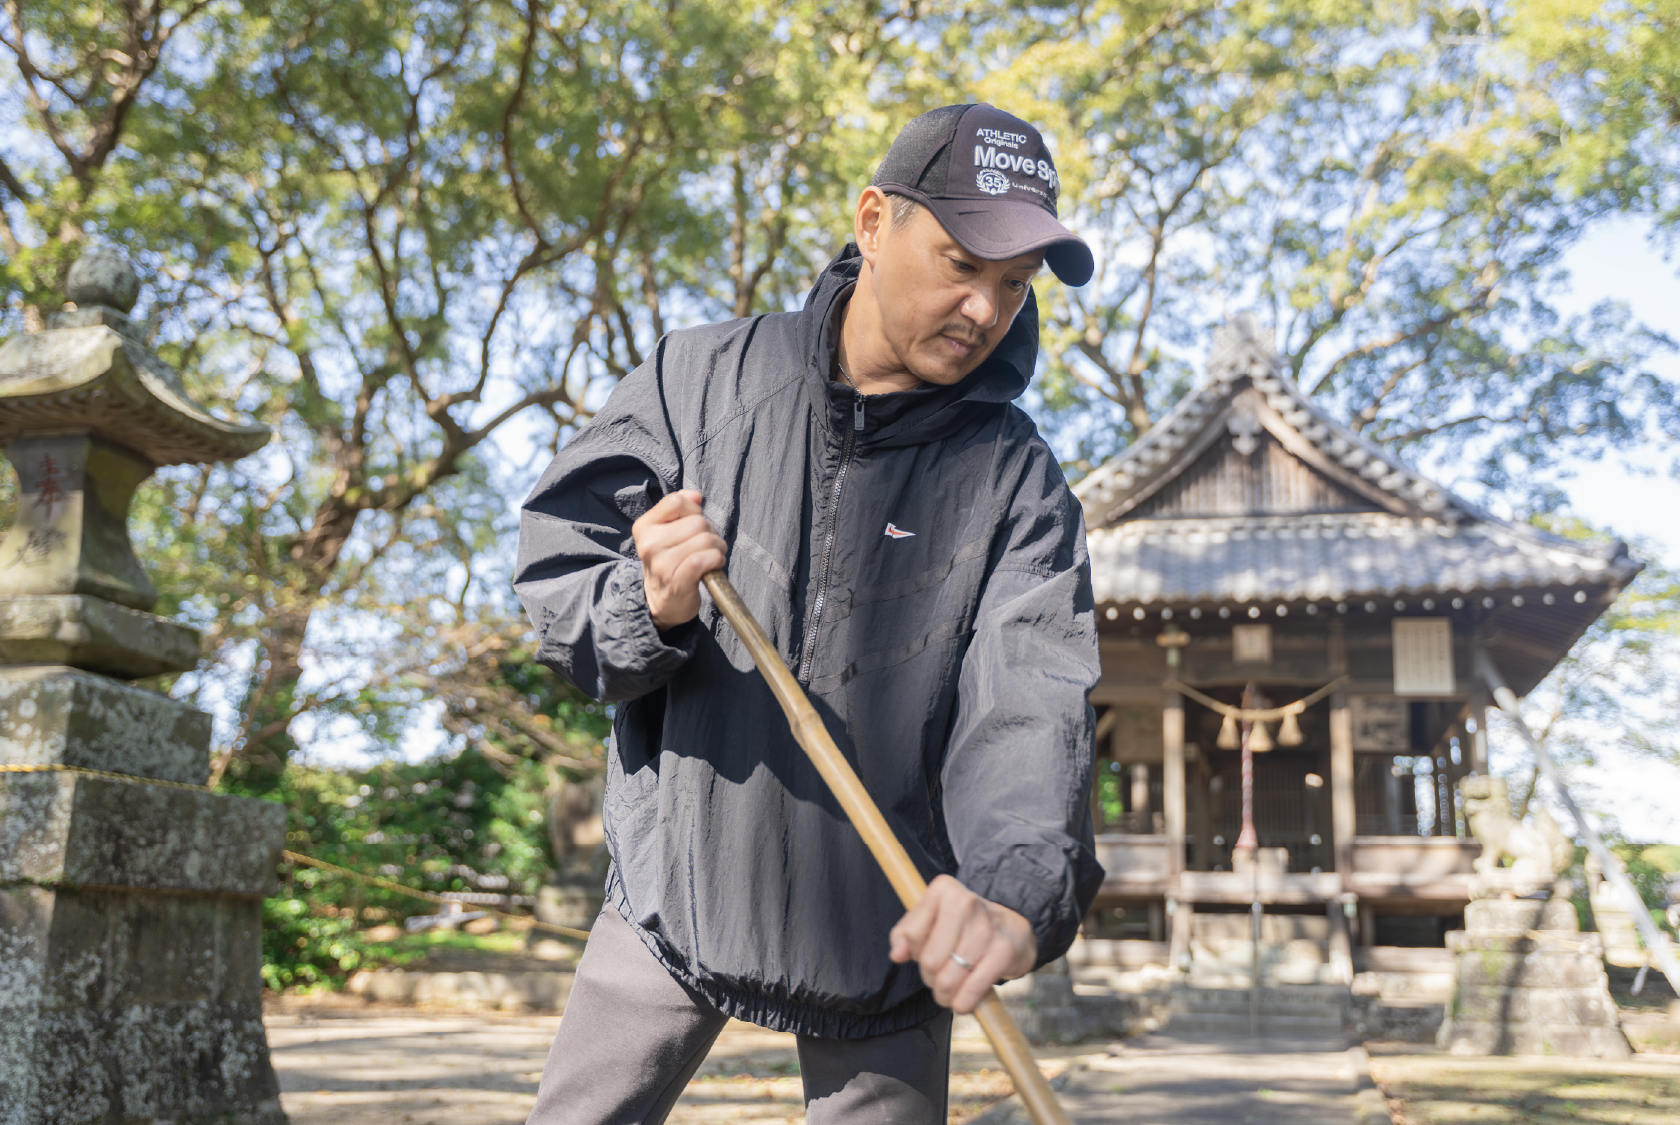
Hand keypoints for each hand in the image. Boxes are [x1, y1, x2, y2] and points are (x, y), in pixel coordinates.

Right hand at [632, 489, 726, 629]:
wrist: (663, 603)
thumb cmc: (670, 563)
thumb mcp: (667, 532)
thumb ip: (679, 508)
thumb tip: (695, 495)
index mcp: (644, 527)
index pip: (676, 501)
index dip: (693, 509)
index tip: (693, 523)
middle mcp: (649, 544)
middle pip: (697, 522)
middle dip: (710, 532)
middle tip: (705, 546)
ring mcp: (661, 564)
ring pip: (706, 540)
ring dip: (717, 548)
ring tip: (709, 557)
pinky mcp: (677, 580)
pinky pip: (706, 558)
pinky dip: (717, 560)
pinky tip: (713, 565)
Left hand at [887, 874, 1035, 1013]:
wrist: (1012, 929)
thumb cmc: (964, 926)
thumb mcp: (931, 920)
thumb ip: (906, 935)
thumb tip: (897, 954)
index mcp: (943, 889)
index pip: (911, 935)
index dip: (915, 953)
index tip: (928, 952)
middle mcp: (965, 903)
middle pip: (929, 961)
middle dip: (930, 978)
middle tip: (940, 977)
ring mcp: (986, 928)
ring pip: (947, 979)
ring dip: (946, 994)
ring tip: (951, 989)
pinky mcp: (1003, 952)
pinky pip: (971, 990)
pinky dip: (964, 1003)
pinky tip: (964, 1000)